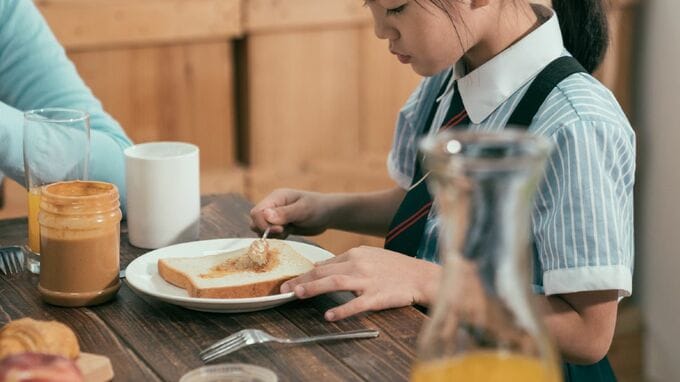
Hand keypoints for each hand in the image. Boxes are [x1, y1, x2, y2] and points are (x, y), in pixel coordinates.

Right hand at [250, 188, 331, 237]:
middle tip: (284, 231)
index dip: (263, 224)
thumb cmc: (318, 208)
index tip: (279, 229)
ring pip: (261, 229)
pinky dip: (276, 238)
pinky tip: (289, 234)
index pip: (257, 212)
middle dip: (266, 230)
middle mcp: (272, 206)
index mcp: (276, 198)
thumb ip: (285, 213)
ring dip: (271, 235)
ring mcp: (275, 217)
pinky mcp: (280, 226)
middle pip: (255, 221)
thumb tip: (265, 215)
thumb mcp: (304, 210)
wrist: (328, 214)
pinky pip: (270, 235)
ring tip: (287, 232)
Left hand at [280, 246, 441, 320]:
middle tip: (284, 288)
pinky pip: (357, 304)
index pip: (324, 263)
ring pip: (335, 282)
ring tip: (298, 294)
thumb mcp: (369, 256)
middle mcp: (359, 264)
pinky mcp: (378, 296)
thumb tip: (319, 265)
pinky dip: (342, 310)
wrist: (421, 276)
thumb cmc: (395, 267)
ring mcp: (368, 280)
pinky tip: (330, 316)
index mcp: (356, 254)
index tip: (290, 280)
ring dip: (314, 288)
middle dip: (302, 279)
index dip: (305, 272)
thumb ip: (344, 260)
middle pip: (324, 271)